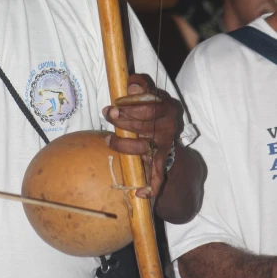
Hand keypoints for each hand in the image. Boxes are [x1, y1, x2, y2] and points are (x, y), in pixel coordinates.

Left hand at [102, 74, 182, 198]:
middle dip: (123, 119)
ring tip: (108, 140)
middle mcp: (169, 126)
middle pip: (145, 123)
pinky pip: (157, 176)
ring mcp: (165, 146)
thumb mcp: (149, 98)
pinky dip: (150, 187)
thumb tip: (131, 83)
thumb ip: (141, 88)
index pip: (151, 103)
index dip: (132, 103)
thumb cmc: (151, 116)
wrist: (170, 145)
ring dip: (123, 144)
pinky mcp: (161, 163)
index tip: (116, 101)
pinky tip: (140, 193)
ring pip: (143, 147)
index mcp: (167, 107)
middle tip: (107, 113)